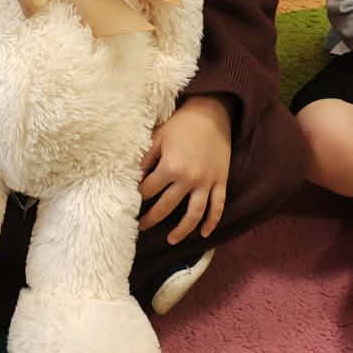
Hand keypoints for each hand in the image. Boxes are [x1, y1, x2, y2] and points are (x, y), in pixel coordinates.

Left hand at [138, 96, 231, 244]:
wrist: (212, 113)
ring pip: (194, 214)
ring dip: (182, 230)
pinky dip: (212, 222)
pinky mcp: (221, 182)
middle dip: (152, 219)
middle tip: (142, 226)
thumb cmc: (181, 124)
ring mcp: (207, 182)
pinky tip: (204, 234)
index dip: (138, 197)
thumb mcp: (158, 137)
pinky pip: (217, 207)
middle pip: (167, 207)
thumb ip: (145, 159)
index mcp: (171, 167)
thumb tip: (134, 178)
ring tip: (171, 240)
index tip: (131, 203)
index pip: (149, 191)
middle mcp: (189, 179)